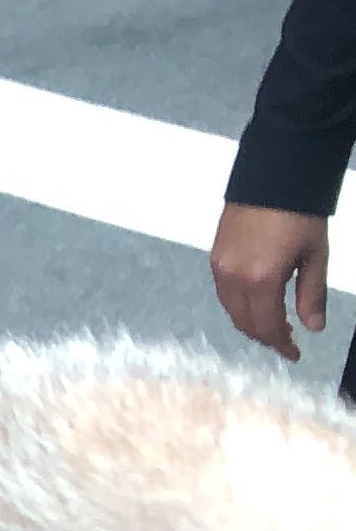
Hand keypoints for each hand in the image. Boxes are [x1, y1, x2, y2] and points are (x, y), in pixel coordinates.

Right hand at [212, 202, 331, 362]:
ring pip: (231, 310)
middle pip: (244, 322)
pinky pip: (224, 293)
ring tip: (272, 322)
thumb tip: (314, 327)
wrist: (273, 176)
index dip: (281, 344)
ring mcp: (220, 267)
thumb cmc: (299, 213)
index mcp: (261, 280)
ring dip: (250, 322)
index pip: (267, 325)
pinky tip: (256, 301)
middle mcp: (233, 278)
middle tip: (285, 341)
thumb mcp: (315, 255)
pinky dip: (239, 305)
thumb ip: (312, 295)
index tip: (294, 353)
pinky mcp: (215, 256)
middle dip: (264, 336)